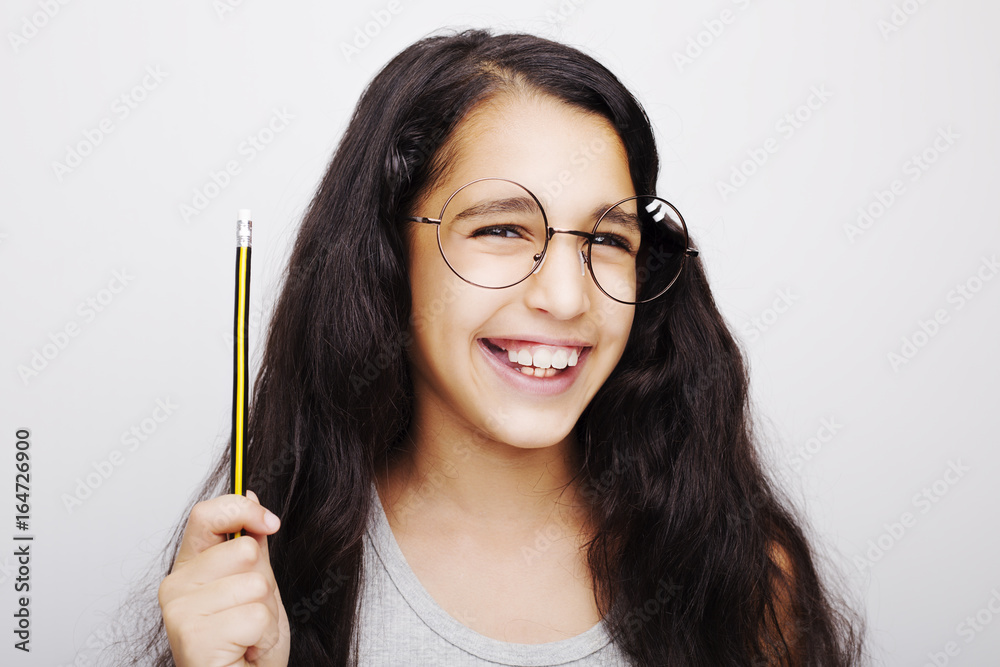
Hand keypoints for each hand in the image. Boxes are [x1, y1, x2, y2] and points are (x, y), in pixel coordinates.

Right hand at [158, 490, 289, 665]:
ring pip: (256, 584)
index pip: (205, 515)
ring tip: (248, 635)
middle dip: (264, 583)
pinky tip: (244, 651)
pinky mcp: (194, 637)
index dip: (241, 508)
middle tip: (249, 613)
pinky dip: (263, 635)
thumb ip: (251, 547)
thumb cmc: (246, 647)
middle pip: (245, 549)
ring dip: (266, 613)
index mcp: (190, 568)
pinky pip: (256, 615)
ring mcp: (180, 612)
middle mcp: (177, 586)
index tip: (270, 522)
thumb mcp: (257, 588)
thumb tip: (249, 496)